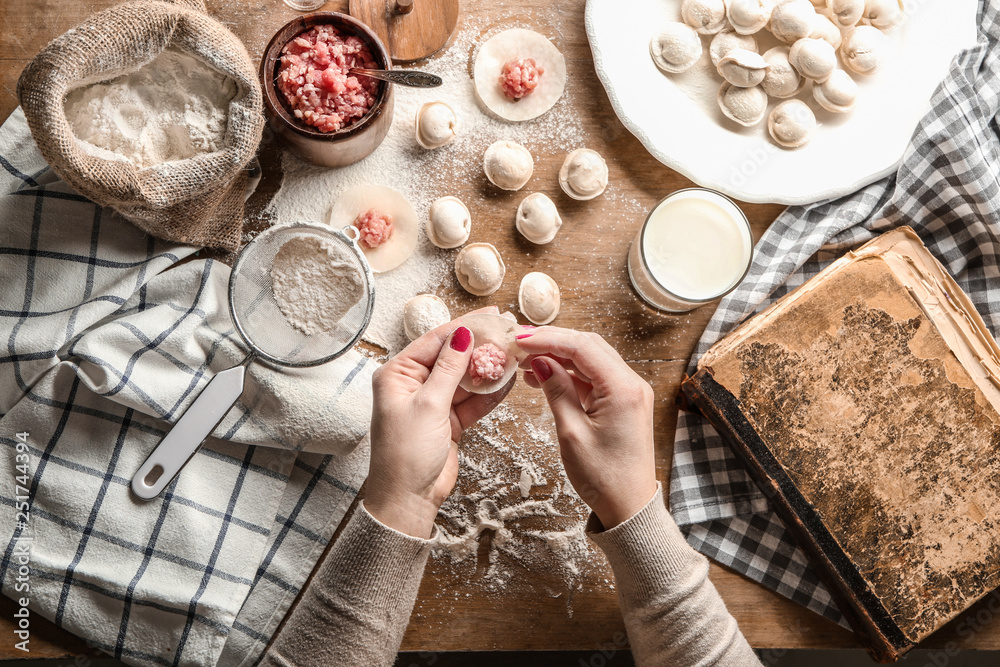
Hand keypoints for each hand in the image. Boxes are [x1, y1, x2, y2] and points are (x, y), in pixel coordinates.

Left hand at [365, 307, 515, 537]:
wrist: (408, 499)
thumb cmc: (405, 454)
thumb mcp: (429, 405)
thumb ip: (449, 369)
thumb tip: (463, 335)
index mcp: (397, 374)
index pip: (436, 341)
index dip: (465, 326)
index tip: (491, 316)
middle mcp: (413, 385)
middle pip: (452, 357)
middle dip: (480, 347)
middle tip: (508, 332)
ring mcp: (432, 403)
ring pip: (465, 378)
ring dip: (488, 369)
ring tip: (514, 354)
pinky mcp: (448, 421)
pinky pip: (472, 400)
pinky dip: (489, 393)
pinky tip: (508, 380)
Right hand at [518, 327, 657, 528]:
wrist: (629, 506)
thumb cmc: (604, 477)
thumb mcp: (572, 432)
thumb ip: (557, 390)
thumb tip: (539, 361)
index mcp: (622, 388)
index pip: (581, 347)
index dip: (547, 339)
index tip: (519, 340)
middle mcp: (631, 383)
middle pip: (588, 346)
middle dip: (553, 341)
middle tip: (520, 343)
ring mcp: (630, 392)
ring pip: (591, 359)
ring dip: (559, 357)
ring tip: (526, 363)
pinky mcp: (624, 402)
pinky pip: (595, 377)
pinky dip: (570, 374)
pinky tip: (545, 377)